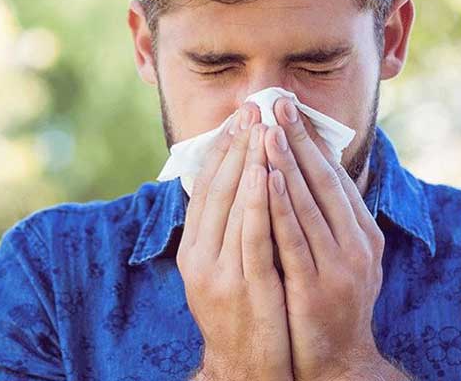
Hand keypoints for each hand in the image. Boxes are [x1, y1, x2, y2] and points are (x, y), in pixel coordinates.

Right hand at [178, 102, 292, 380]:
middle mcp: (199, 257)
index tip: (240, 116)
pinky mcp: (245, 287)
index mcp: (193, 250)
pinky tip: (267, 173)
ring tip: (262, 126)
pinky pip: (252, 235)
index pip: (206, 188)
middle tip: (252, 107)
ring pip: (233, 205)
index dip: (224, 149)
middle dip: (237, 144)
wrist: (246, 372)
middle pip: (217, 189)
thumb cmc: (242, 316)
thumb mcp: (224, 271)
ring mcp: (220, 273)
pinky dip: (257, 201)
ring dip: (248, 161)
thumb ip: (227, 232)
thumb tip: (239, 187)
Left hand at [262, 97, 393, 380]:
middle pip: (324, 180)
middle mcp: (357, 243)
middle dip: (298, 138)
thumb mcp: (338, 257)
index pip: (334, 175)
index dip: (310, 139)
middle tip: (277, 102)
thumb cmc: (329, 304)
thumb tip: (303, 174)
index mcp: (363, 232)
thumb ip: (327, 219)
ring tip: (267, 129)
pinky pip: (294, 237)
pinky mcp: (318, 285)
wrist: (338, 362)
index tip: (289, 108)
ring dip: (286, 163)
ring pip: (309, 203)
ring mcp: (340, 265)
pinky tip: (265, 179)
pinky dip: (280, 205)